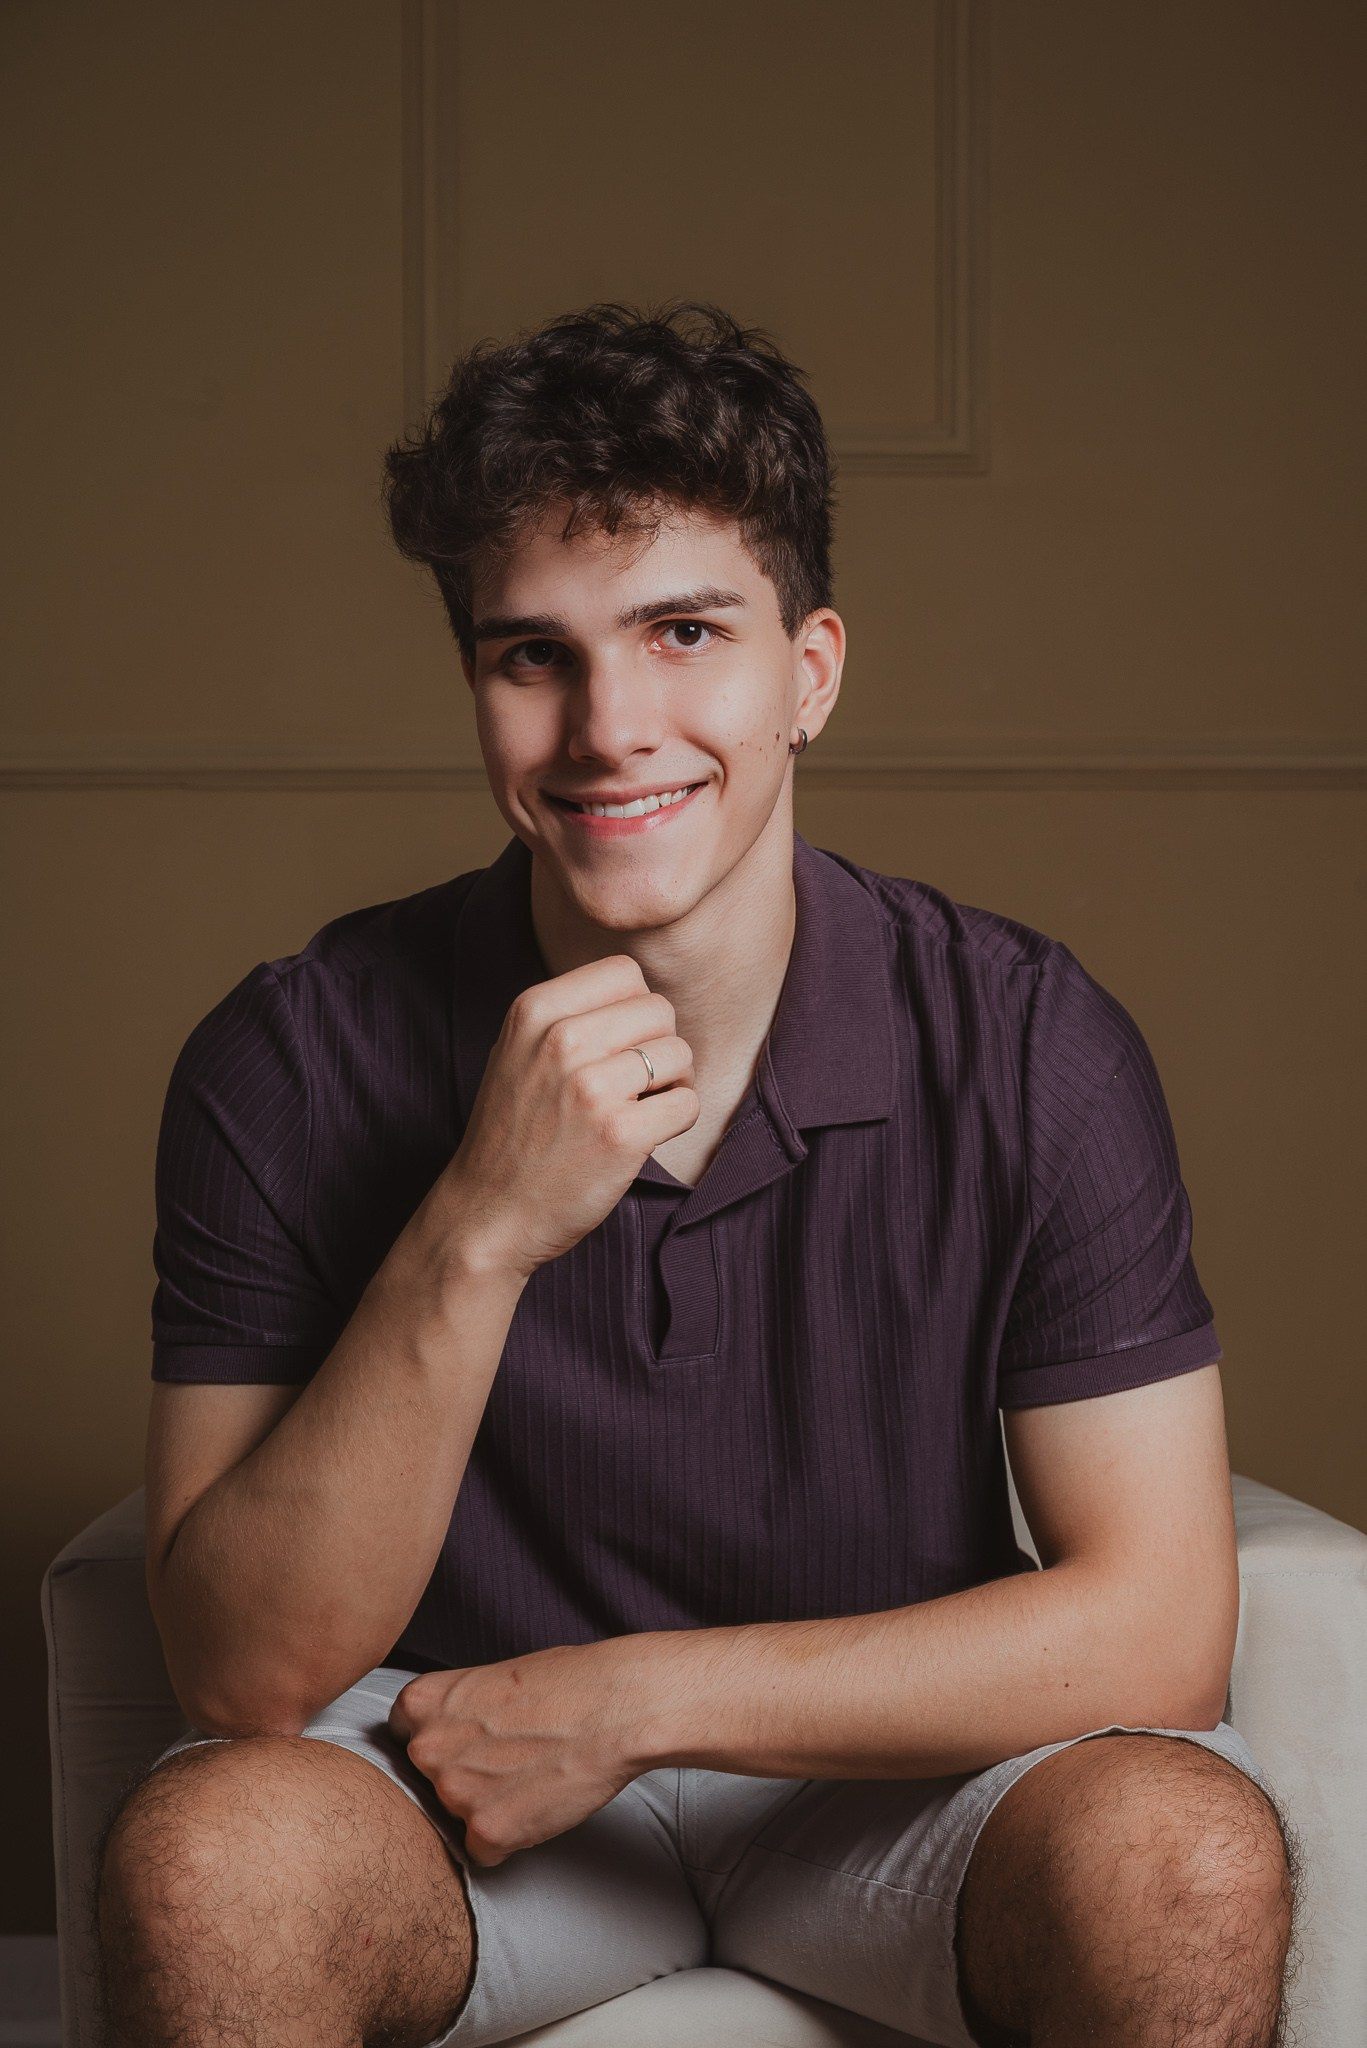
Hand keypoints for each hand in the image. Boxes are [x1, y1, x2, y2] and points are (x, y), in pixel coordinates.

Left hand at [387, 1640, 649, 1865]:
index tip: (465, 1742)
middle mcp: (426, 1750)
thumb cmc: (566, 1682)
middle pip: (425, 1783)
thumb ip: (454, 1711)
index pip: (401, 1737)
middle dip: (459, 1779)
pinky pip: (484, 1851)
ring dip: (486, 1810)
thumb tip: (444, 1735)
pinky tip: (538, 1805)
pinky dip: (509, 1838)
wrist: (615, 1706)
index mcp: (421, 1703)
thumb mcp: (490, 1677)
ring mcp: (454, 1794)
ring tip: (531, 1778)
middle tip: (506, 1763)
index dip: (438, 1742)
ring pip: (456, 1819)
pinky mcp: (486, 1833)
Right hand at [435, 955, 698, 1280]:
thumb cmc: (512, 1132)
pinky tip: (642, 1136)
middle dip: (657, 1045)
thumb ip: (570, 1013)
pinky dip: (676, 1120)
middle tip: (632, 1084)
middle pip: (659, 1010)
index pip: (624, 972)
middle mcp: (561, 1040)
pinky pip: (687, 1103)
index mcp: (534, 1010)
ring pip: (680, 1054)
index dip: (634, 1009)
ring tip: (636, 1109)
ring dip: (671, 1083)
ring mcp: (591, 1088)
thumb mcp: (518, 1050)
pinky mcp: (620, 1135)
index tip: (618, 1045)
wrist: (487, 1212)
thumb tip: (642, 994)